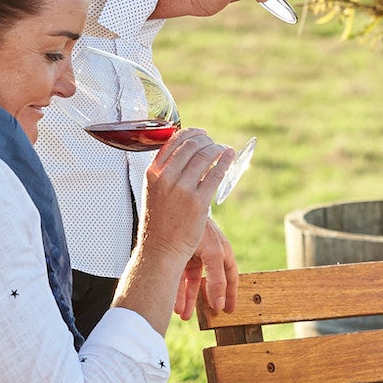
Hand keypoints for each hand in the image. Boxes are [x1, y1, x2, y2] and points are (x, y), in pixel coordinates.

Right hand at [140, 129, 233, 267]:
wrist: (161, 249)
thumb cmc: (159, 223)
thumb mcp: (153, 191)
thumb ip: (165, 171)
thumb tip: (186, 154)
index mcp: (153, 173)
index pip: (173, 141)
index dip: (191, 133)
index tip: (201, 133)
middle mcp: (166, 178)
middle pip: (191, 146)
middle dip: (206, 141)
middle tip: (214, 143)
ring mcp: (182, 189)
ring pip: (205, 156)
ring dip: (217, 149)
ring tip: (224, 150)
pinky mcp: (199, 202)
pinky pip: (215, 174)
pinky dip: (225, 161)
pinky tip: (230, 156)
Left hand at [174, 216, 238, 320]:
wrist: (175, 209)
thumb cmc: (200, 227)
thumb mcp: (214, 253)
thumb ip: (217, 279)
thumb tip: (220, 305)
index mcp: (221, 250)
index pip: (230, 276)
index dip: (231, 293)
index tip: (230, 310)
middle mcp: (207, 253)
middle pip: (209, 282)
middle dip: (207, 299)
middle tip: (208, 316)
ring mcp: (191, 254)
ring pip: (191, 282)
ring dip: (188, 299)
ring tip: (184, 315)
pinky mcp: (176, 256)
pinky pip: (178, 278)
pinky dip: (176, 292)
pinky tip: (174, 304)